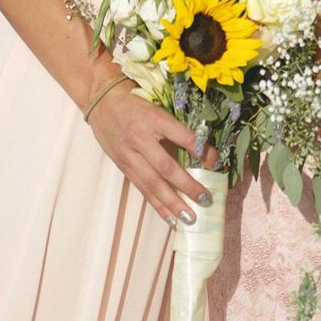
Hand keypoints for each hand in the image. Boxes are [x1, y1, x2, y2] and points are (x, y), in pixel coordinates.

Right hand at [85, 83, 214, 223]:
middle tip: (206, 199)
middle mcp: (140, 139)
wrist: (103, 103)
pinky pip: (142, 188)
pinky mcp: (123, 166)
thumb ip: (178, 127)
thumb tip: (205, 148)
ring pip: (153, 183)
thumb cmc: (137, 103)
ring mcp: (129, 155)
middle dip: (187, 186)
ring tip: (189, 217)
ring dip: (172, 203)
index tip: (217, 163)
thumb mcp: (159, 107)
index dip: (201, 151)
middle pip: (166, 167)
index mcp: (154, 119)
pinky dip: (157, 204)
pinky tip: (169, 218)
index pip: (183, 137)